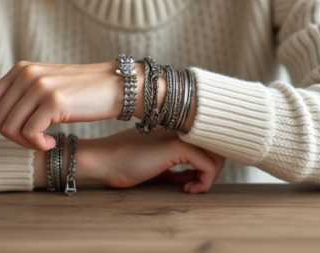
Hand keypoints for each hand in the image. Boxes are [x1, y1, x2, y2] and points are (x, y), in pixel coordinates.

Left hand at [0, 60, 157, 153]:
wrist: (116, 86)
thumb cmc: (81, 93)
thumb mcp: (45, 87)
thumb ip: (21, 98)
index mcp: (20, 69)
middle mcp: (26, 73)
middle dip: (14, 140)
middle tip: (36, 141)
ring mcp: (39, 85)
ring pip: (10, 129)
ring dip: (27, 143)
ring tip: (46, 141)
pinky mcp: (54, 100)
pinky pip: (29, 134)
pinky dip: (38, 145)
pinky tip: (52, 142)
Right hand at [83, 128, 224, 193]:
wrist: (102, 160)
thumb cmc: (122, 164)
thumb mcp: (156, 166)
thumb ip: (174, 169)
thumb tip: (190, 179)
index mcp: (176, 131)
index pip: (207, 142)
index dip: (207, 165)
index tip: (191, 181)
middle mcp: (181, 130)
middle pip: (217, 147)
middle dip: (212, 171)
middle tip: (195, 185)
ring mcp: (179, 136)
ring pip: (217, 155)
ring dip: (209, 177)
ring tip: (190, 188)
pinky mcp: (176, 147)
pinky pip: (207, 165)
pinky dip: (204, 182)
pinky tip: (187, 189)